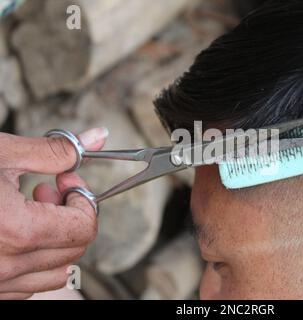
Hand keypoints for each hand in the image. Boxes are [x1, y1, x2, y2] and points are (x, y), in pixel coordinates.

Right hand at [0, 127, 107, 298]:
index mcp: (17, 232)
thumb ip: (56, 151)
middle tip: (46, 190)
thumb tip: (99, 137)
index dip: (83, 198)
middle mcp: (5, 268)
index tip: (65, 180)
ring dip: (53, 240)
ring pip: (55, 273)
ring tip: (27, 210)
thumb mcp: (1, 153)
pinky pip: (26, 285)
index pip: (85, 227)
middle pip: (75, 249)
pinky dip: (31, 259)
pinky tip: (10, 231)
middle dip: (70, 215)